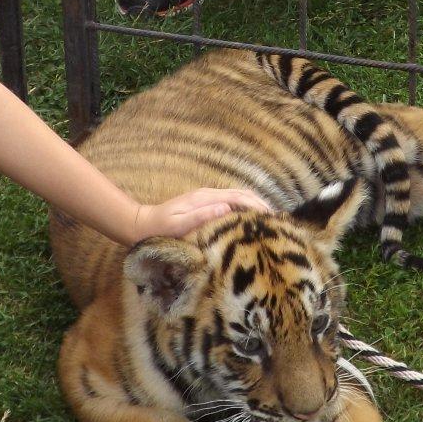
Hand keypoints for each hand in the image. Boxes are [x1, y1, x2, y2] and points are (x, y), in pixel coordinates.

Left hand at [131, 188, 271, 241]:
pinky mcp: (206, 204)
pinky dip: (246, 206)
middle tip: (279, 219)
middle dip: (261, 204)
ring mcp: (207, 198)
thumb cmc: (160, 228)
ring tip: (271, 218)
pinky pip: (231, 202)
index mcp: (205, 198)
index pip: (238, 197)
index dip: (256, 206)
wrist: (143, 224)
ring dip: (255, 204)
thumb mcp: (178, 224)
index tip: (272, 217)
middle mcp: (208, 194)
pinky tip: (251, 218)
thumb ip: (201, 216)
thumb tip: (225, 208)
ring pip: (238, 196)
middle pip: (242, 193)